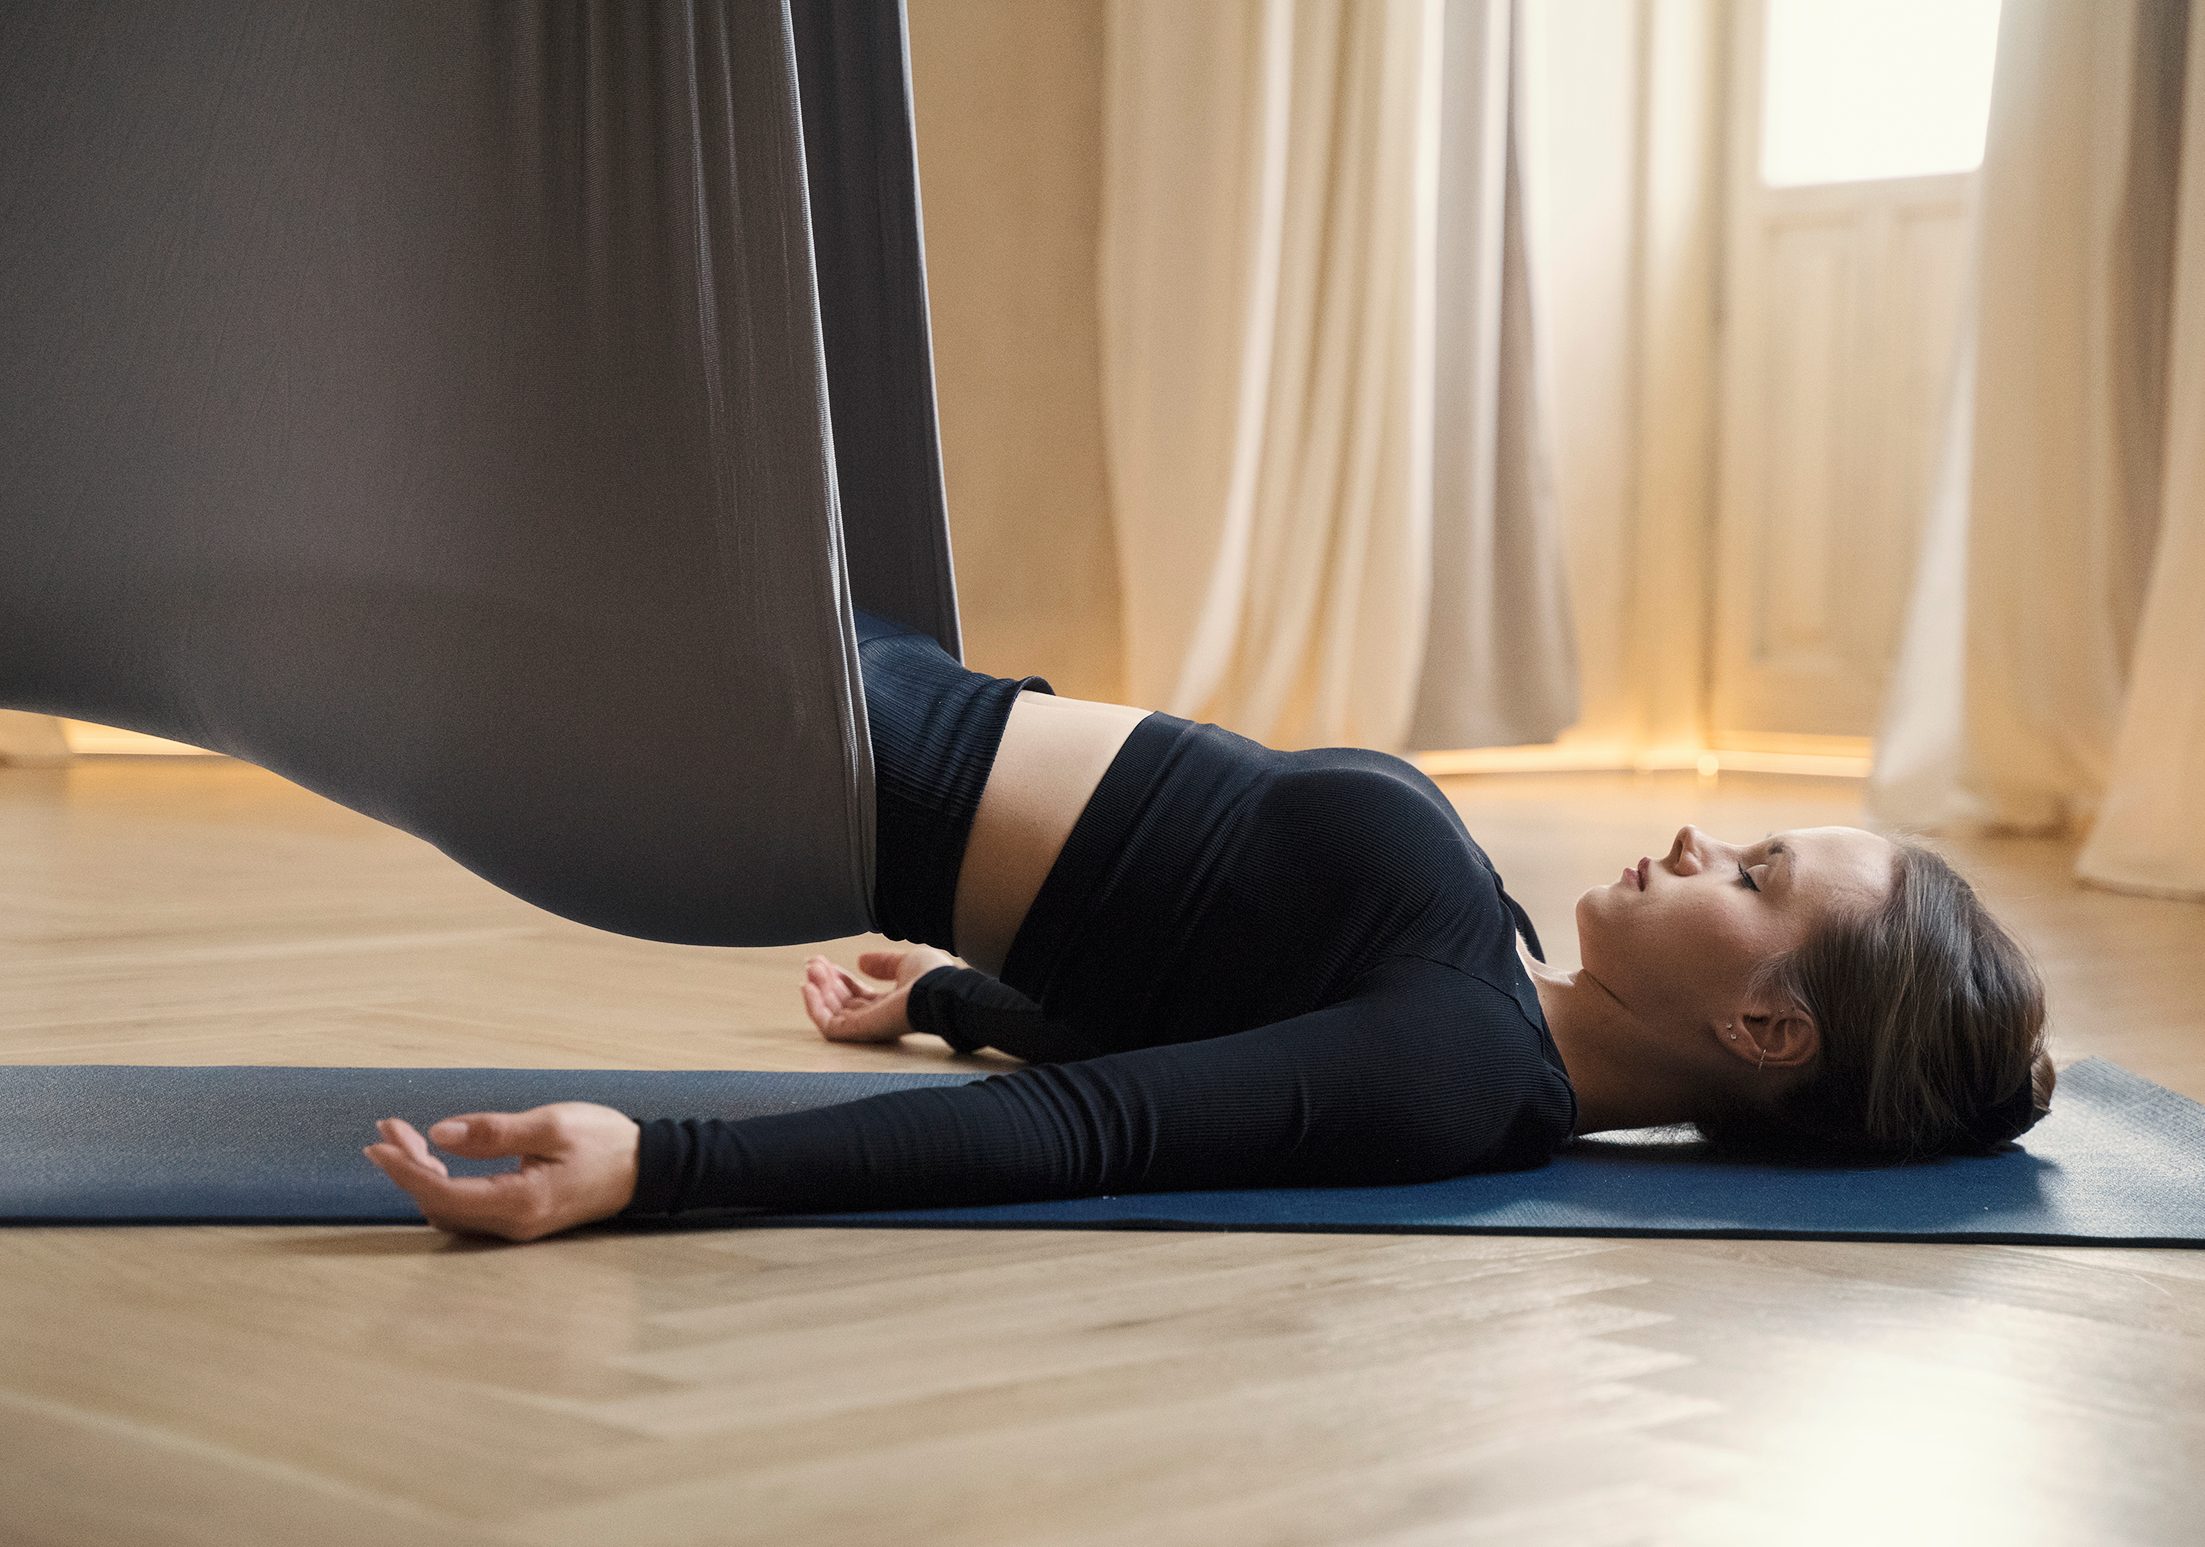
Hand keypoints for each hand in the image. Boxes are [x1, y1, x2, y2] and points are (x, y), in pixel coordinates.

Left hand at [362, 1102, 640, 1241]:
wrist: (646, 1168)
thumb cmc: (606, 1143)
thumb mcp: (552, 1125)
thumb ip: (494, 1132)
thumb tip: (440, 1134)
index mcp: (520, 1202)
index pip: (444, 1192)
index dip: (406, 1169)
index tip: (379, 1143)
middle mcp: (512, 1224)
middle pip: (439, 1204)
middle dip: (407, 1168)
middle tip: (389, 1129)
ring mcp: (516, 1226)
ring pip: (450, 1208)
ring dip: (422, 1174)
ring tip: (405, 1137)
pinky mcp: (520, 1218)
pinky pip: (466, 1207)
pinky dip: (443, 1182)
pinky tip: (437, 1157)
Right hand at [801, 946, 957, 1042]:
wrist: (940, 991)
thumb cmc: (932, 977)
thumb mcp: (906, 962)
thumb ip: (883, 963)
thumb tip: (861, 961)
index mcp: (890, 1004)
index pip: (857, 994)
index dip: (840, 978)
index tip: (824, 961)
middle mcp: (877, 1018)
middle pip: (842, 1003)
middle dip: (825, 982)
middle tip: (811, 962)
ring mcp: (868, 1027)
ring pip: (833, 1013)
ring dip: (818, 990)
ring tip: (810, 969)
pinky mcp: (860, 1032)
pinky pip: (829, 1026)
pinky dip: (814, 1008)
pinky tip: (807, 986)